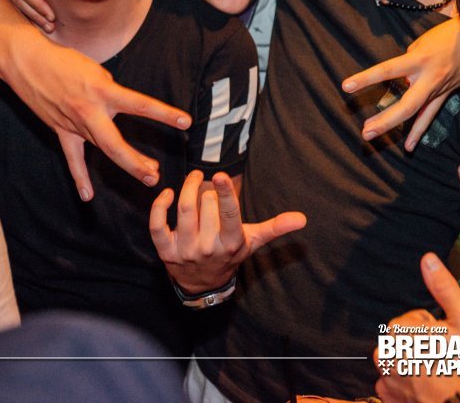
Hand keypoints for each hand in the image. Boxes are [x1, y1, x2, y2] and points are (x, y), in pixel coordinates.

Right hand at [0, 41, 191, 200]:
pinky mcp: (60, 129)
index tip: (185, 122)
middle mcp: (89, 111)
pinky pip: (72, 158)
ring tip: (148, 176)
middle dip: (136, 162)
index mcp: (103, 91)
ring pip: (101, 150)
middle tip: (156, 174)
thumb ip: (112, 92)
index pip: (140, 105)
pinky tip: (87, 196)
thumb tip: (124, 108)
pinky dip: (79, 177)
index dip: (164, 114)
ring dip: (125, 163)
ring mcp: (73, 124)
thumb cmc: (66, 61)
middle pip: (115, 144)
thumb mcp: (97, 71)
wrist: (27, 61)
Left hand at [150, 170, 306, 292]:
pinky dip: (160, 206)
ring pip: (184, 210)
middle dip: (209, 190)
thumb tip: (303, 219)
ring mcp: (185, 250)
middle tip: (211, 186)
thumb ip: (276, 227)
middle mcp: (208, 248)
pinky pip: (156, 225)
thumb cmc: (230, 254)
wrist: (203, 285)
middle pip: (206, 205)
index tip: (221, 175)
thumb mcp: (253, 241)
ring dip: (187, 188)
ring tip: (194, 178)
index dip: (225, 194)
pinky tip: (168, 194)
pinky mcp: (165, 251)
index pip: (229, 215)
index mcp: (232, 243)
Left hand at [342, 17, 459, 148]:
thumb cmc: (446, 35)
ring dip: (394, 125)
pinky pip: (429, 115)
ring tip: (373, 136)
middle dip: (385, 120)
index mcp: (419, 60)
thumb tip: (398, 77)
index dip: (367, 78)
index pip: (388, 70)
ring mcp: (438, 89)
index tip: (346, 86)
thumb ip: (407, 61)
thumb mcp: (421, 43)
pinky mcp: (445, 94)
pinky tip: (408, 147)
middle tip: (365, 132)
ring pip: (415, 113)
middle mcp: (429, 78)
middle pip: (405, 104)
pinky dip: (418, 131)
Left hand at [375, 253, 459, 402]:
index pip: (415, 318)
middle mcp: (386, 354)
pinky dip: (407, 385)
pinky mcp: (390, 400)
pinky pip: (393, 385)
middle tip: (448, 358)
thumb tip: (428, 260)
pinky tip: (428, 388)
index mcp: (400, 330)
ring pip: (397, 360)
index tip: (449, 341)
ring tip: (439, 373)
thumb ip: (443, 287)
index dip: (435, 327)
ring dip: (413, 363)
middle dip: (422, 344)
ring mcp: (387, 380)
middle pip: (403, 338)